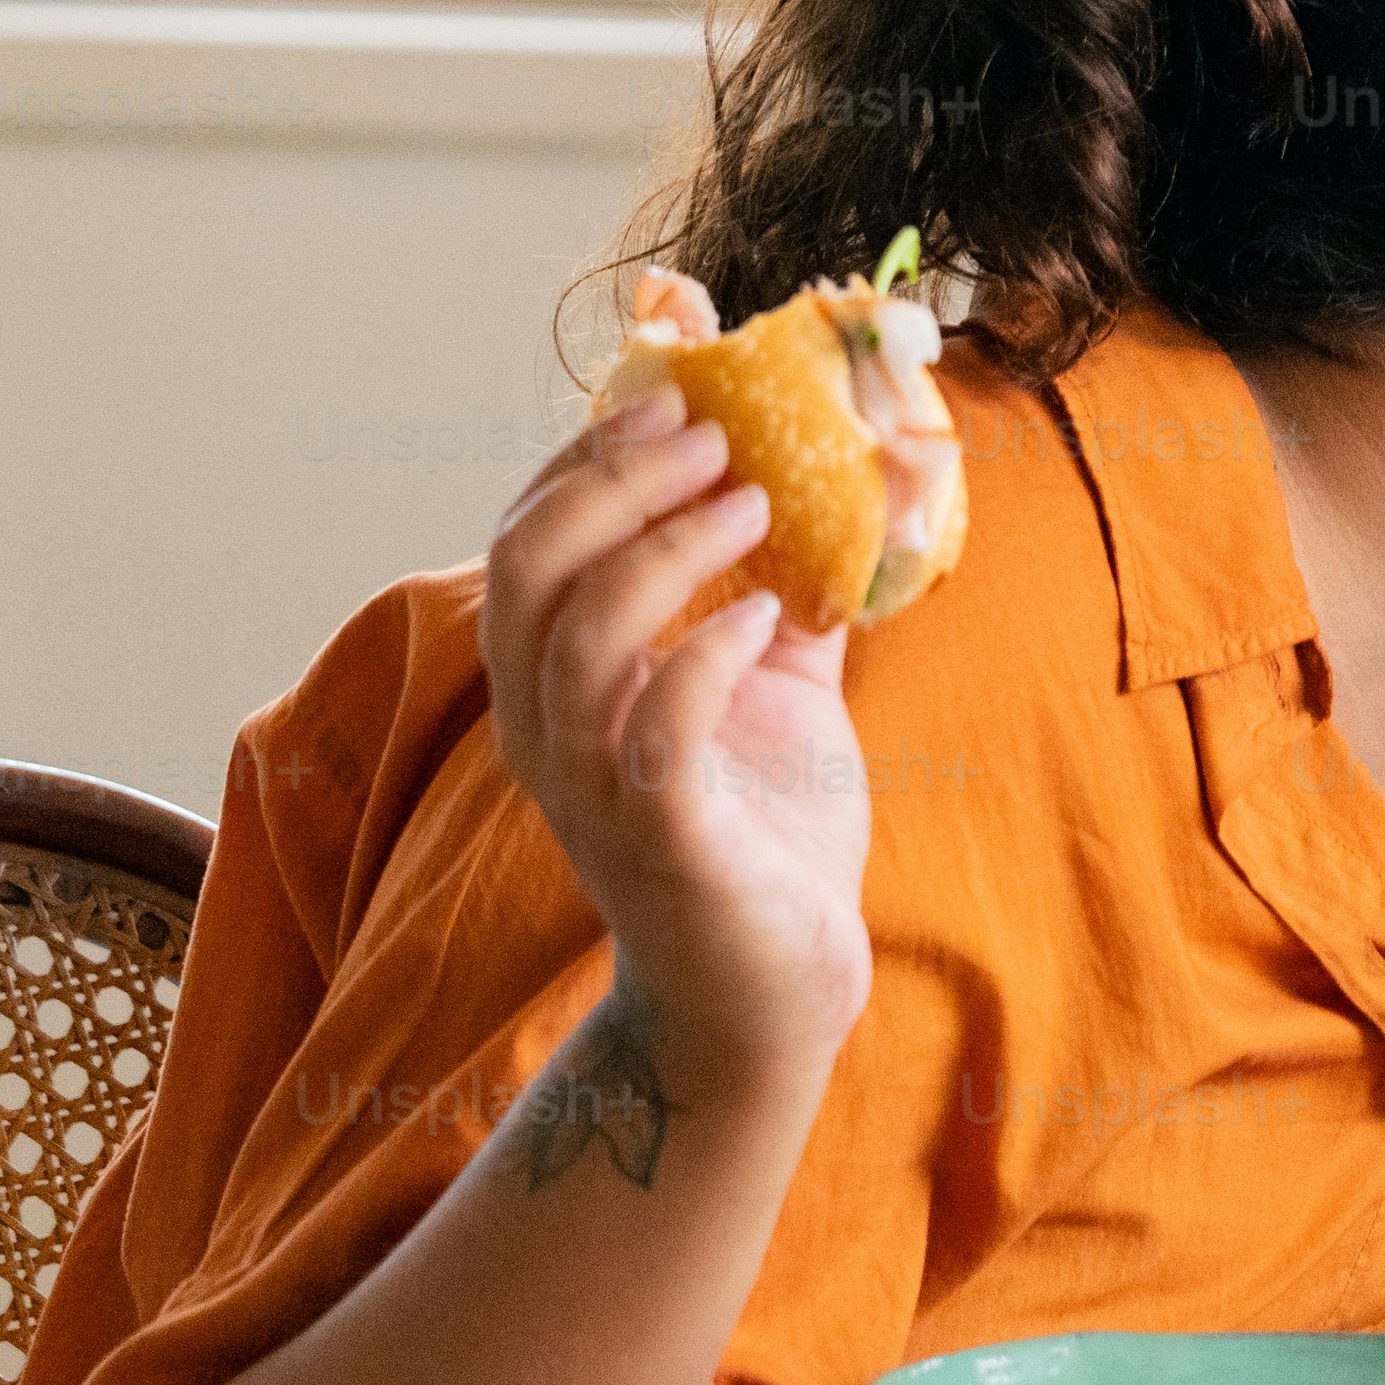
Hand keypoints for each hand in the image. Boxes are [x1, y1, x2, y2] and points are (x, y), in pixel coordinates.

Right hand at [482, 379, 874, 1094]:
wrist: (777, 989)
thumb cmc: (767, 835)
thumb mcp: (779, 689)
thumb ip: (790, 592)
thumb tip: (857, 483)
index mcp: (560, 685)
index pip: (526, 544)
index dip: (582, 459)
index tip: (668, 395)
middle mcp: (550, 732)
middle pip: (527, 572)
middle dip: (611, 483)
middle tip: (711, 435)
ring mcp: (595, 788)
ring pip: (575, 640)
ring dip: (664, 551)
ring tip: (752, 504)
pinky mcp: (660, 840)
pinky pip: (654, 732)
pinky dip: (704, 657)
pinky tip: (766, 619)